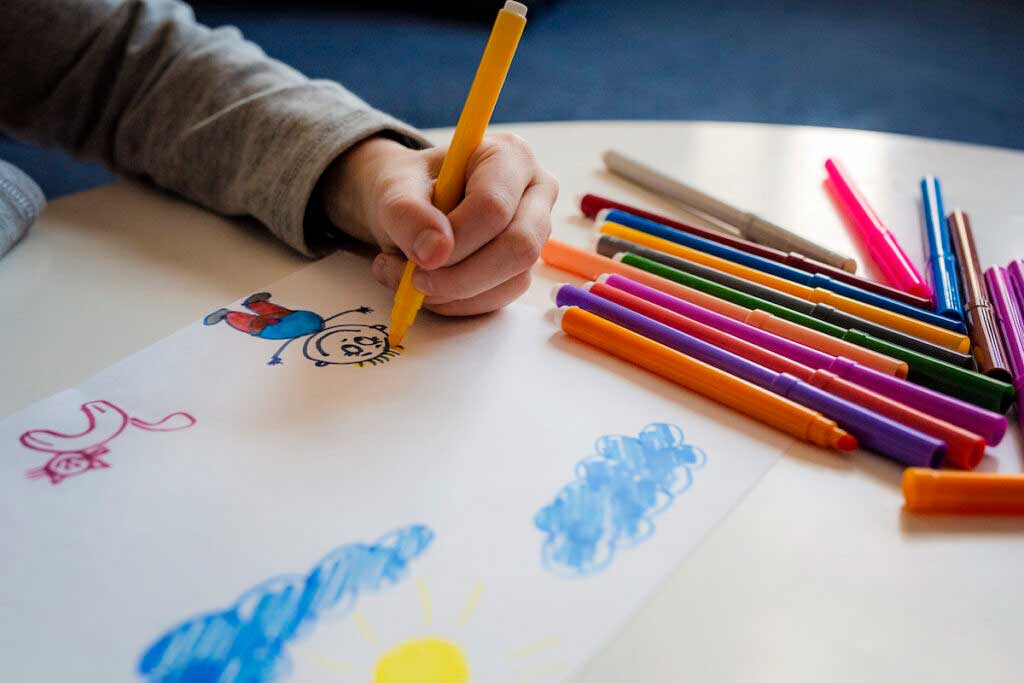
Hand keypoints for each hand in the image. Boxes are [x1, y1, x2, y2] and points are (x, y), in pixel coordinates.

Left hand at [321, 133, 557, 315]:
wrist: (409, 204)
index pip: (494, 207)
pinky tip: (427, 288)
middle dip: (462, 276)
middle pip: (519, 247)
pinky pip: (498, 298)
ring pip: (511, 281)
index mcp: (510, 156)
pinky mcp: (521, 267)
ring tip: (407, 279)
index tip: (417, 257)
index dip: (457, 240)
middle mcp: (535, 193)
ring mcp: (534, 234)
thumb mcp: (393, 189)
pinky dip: (457, 303)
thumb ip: (408, 215)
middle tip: (414, 282)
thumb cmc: (407, 186)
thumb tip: (434, 254)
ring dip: (453, 294)